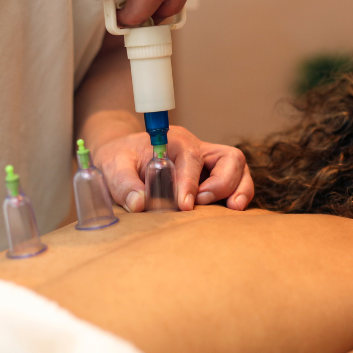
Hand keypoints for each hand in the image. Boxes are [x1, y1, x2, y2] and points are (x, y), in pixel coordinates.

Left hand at [92, 126, 253, 212]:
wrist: (123, 156)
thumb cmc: (120, 158)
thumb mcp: (113, 166)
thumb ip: (124, 184)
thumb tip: (139, 204)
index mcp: (175, 141)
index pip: (192, 158)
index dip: (191, 182)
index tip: (185, 204)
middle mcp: (198, 149)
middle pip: (229, 158)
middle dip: (222, 183)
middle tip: (201, 203)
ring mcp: (208, 163)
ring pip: (239, 168)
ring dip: (238, 188)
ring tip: (231, 209)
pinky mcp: (212, 177)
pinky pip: (236, 182)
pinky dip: (239, 195)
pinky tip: (230, 211)